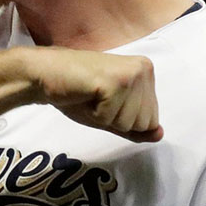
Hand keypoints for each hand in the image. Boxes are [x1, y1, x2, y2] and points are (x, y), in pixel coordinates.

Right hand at [20, 47, 162, 142]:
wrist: (46, 75)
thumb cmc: (78, 94)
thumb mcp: (112, 114)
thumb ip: (137, 126)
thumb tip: (160, 135)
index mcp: (147, 73)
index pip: (151, 120)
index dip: (123, 120)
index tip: (105, 101)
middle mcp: (144, 70)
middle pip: (143, 123)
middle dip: (115, 120)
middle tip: (97, 99)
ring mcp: (130, 75)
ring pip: (128, 124)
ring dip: (104, 117)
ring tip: (91, 97)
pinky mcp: (115, 83)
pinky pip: (110, 120)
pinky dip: (94, 115)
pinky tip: (86, 95)